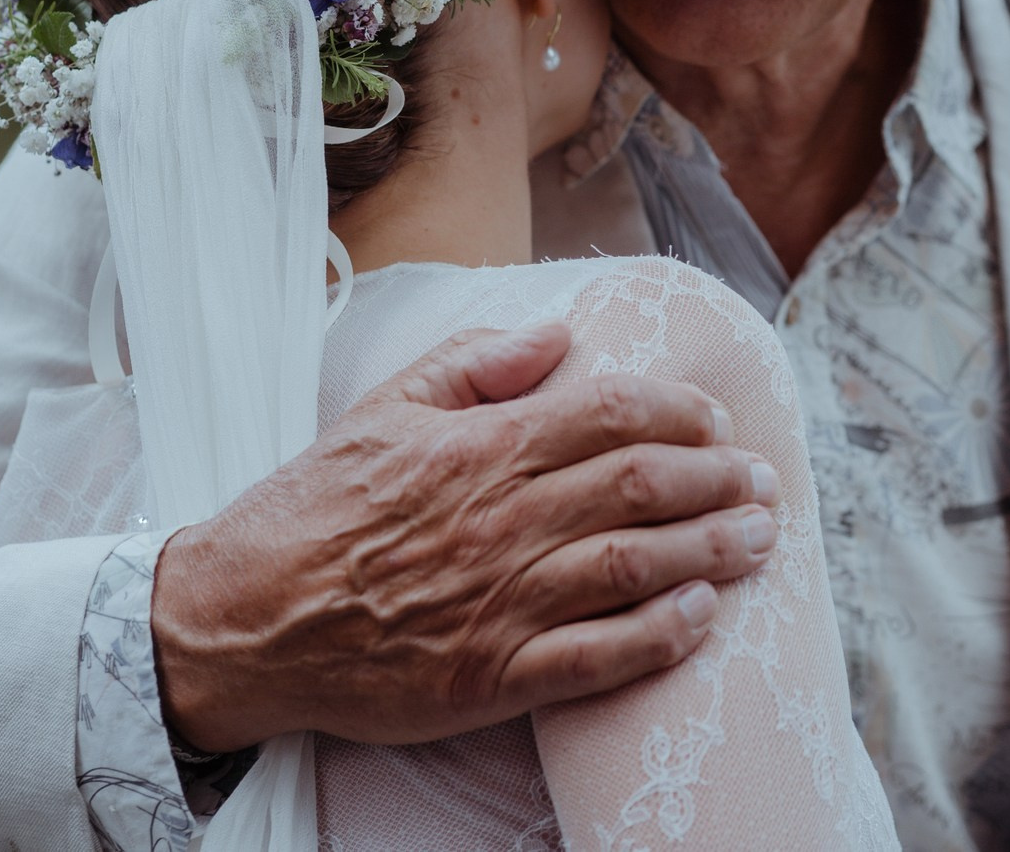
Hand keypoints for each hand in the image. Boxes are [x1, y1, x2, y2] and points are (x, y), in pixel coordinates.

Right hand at [149, 319, 780, 751]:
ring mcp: (501, 603)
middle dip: (719, 480)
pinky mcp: (491, 678)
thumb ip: (476, 363)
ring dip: (711, 551)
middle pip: (643, 487)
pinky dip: (658, 637)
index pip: (612, 412)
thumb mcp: (384, 409)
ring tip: (758, 541)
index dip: (681, 414)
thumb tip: (560, 331)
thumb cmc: (314, 509)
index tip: (714, 422)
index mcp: (481, 447)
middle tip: (765, 482)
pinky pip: (597, 657)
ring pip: (636, 568)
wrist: (244, 618)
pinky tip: (699, 618)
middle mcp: (502, 520)